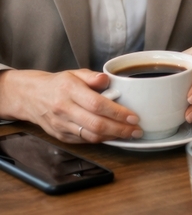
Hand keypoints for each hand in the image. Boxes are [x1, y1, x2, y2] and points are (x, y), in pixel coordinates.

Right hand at [0, 68, 142, 143]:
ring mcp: (61, 125)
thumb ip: (93, 76)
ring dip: (113, 137)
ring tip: (129, 134)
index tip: (133, 116)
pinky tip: (113, 136)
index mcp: (69, 90)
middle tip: (136, 130)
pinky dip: (101, 139)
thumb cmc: (58, 84)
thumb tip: (107, 79)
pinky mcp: (61, 136)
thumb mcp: (75, 73)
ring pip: (90, 136)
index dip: (117, 112)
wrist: (31, 97)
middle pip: (96, 124)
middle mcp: (64, 109)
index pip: (97, 104)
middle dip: (120, 129)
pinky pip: (84, 141)